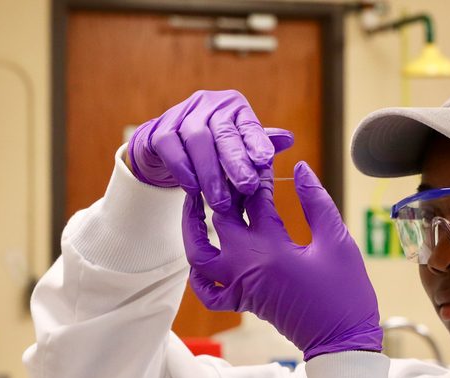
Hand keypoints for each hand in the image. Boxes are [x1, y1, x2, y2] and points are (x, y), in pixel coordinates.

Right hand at [128, 90, 293, 211]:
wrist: (167, 145)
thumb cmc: (212, 146)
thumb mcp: (239, 144)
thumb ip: (260, 144)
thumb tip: (289, 139)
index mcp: (234, 107)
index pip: (249, 124)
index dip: (258, 141)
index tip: (266, 160)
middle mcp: (210, 105)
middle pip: (224, 133)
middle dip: (236, 162)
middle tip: (248, 188)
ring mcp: (183, 114)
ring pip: (198, 140)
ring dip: (210, 173)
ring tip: (220, 201)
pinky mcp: (160, 130)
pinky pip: (172, 148)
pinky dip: (183, 170)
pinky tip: (193, 189)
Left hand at [182, 162, 382, 359]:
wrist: (341, 340)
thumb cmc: (345, 292)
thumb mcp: (337, 241)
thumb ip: (316, 202)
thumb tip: (299, 168)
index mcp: (272, 248)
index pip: (255, 199)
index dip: (258, 174)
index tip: (263, 156)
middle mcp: (248, 266)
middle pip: (219, 219)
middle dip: (221, 190)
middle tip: (224, 168)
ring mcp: (241, 286)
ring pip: (199, 255)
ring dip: (192, 228)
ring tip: (194, 204)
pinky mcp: (244, 302)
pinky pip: (208, 291)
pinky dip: (199, 274)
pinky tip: (202, 257)